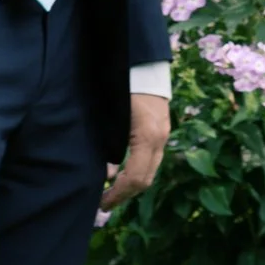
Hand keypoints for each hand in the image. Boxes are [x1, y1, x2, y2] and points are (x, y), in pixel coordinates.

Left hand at [101, 93, 170, 212]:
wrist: (140, 60)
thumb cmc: (119, 87)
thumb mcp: (110, 118)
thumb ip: (107, 146)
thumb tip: (107, 172)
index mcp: (147, 137)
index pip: (136, 179)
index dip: (118, 195)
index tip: (100, 203)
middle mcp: (160, 137)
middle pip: (146, 178)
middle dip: (125, 193)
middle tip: (104, 202)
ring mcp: (163, 132)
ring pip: (150, 169)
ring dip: (131, 182)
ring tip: (110, 188)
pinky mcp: (161, 127)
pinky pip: (151, 157)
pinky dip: (136, 168)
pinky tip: (120, 167)